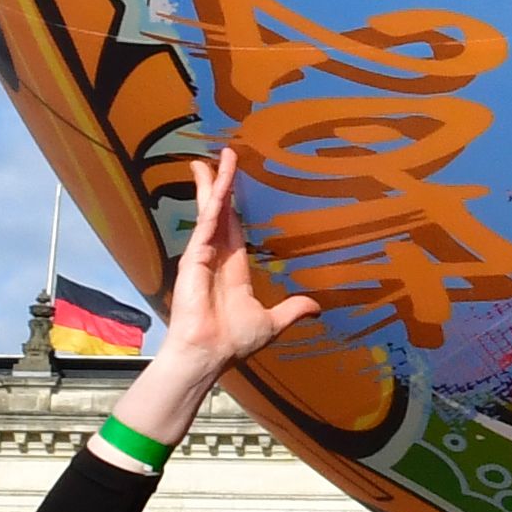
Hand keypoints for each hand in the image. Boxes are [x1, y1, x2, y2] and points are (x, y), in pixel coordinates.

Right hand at [117, 147, 322, 449]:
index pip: (235, 229)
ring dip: (215, 183)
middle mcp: (216, 257)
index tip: (234, 185)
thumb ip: (291, 310)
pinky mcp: (195, 255)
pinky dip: (214, 199)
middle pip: (220, 213)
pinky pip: (208, 221)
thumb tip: (316, 307)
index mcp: (233, 269)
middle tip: (223, 157)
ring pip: (213, 210)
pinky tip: (217, 178)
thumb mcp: (270, 322)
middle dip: (220, 186)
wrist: (208, 355)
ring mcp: (203, 254)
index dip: (234, 207)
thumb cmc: (232, 342)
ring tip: (216, 157)